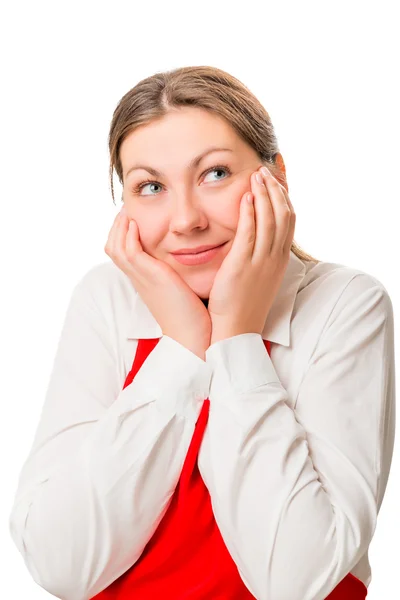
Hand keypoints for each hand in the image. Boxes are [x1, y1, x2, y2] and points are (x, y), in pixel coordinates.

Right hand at [104, 208, 211, 358]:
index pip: (122, 252)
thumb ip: (178, 274)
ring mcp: (142, 278)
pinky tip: (136, 222)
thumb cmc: (193, 316)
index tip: (134, 217)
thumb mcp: (180, 289)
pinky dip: (128, 235)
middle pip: (112, 246)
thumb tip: (190, 260)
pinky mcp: (151, 277)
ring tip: (129, 210)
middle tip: (127, 209)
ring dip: (120, 226)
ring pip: (115, 246)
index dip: (123, 233)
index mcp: (144, 280)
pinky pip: (129, 251)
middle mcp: (139, 278)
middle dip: (117, 225)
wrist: (194, 337)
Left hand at [208, 165, 295, 342]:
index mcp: (280, 260)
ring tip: (256, 176)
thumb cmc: (244, 304)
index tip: (274, 182)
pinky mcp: (242, 266)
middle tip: (265, 171)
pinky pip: (250, 233)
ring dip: (264, 194)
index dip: (283, 199)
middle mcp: (274, 258)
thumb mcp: (260, 278)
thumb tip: (258, 240)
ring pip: (270, 220)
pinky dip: (250, 212)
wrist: (236, 330)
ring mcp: (261, 262)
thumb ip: (261, 257)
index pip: (289, 222)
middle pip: (283, 215)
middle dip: (275, 190)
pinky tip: (246, 197)